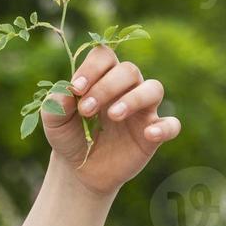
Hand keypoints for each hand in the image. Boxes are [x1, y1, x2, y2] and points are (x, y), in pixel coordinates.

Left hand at [41, 45, 180, 195]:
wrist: (79, 169)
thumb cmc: (68, 135)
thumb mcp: (53, 121)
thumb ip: (55, 103)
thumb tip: (65, 91)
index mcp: (101, 78)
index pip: (105, 56)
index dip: (92, 67)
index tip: (76, 88)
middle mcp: (126, 88)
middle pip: (129, 70)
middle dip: (106, 87)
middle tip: (86, 110)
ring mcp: (142, 110)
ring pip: (154, 88)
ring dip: (134, 98)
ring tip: (113, 116)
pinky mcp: (153, 134)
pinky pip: (172, 125)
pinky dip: (165, 127)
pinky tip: (149, 134)